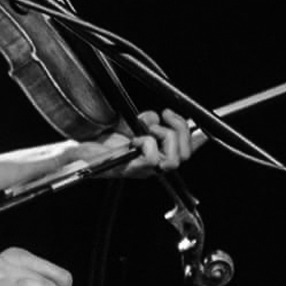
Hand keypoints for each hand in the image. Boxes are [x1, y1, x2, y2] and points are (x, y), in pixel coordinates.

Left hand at [68, 108, 192, 177]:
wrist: (83, 151)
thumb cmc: (105, 141)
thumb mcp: (132, 126)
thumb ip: (148, 122)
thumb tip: (159, 115)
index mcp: (157, 155)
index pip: (185, 151)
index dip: (197, 139)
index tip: (202, 126)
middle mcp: (155, 167)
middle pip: (185, 154)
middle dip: (180, 130)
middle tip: (163, 116)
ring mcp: (146, 171)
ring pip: (174, 158)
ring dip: (162, 136)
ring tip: (145, 130)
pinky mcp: (135, 169)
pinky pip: (153, 157)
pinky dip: (147, 143)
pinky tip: (134, 141)